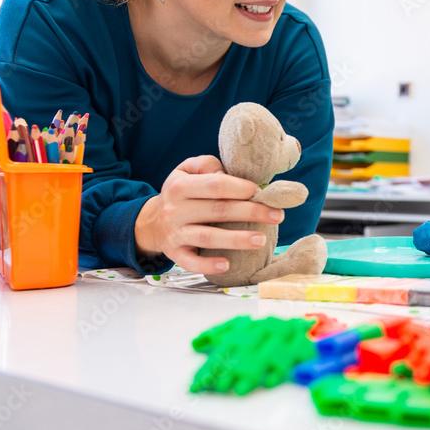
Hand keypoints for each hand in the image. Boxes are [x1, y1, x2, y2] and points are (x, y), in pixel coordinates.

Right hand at [134, 155, 284, 273]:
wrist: (152, 222)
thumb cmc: (181, 193)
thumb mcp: (187, 170)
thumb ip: (207, 166)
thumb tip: (229, 174)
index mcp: (180, 186)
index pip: (215, 185)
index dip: (240, 188)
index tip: (261, 191)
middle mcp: (175, 210)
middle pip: (218, 210)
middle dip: (250, 212)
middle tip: (277, 215)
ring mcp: (175, 234)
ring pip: (207, 237)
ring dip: (236, 239)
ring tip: (261, 240)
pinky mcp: (175, 254)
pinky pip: (191, 262)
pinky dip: (208, 264)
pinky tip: (228, 264)